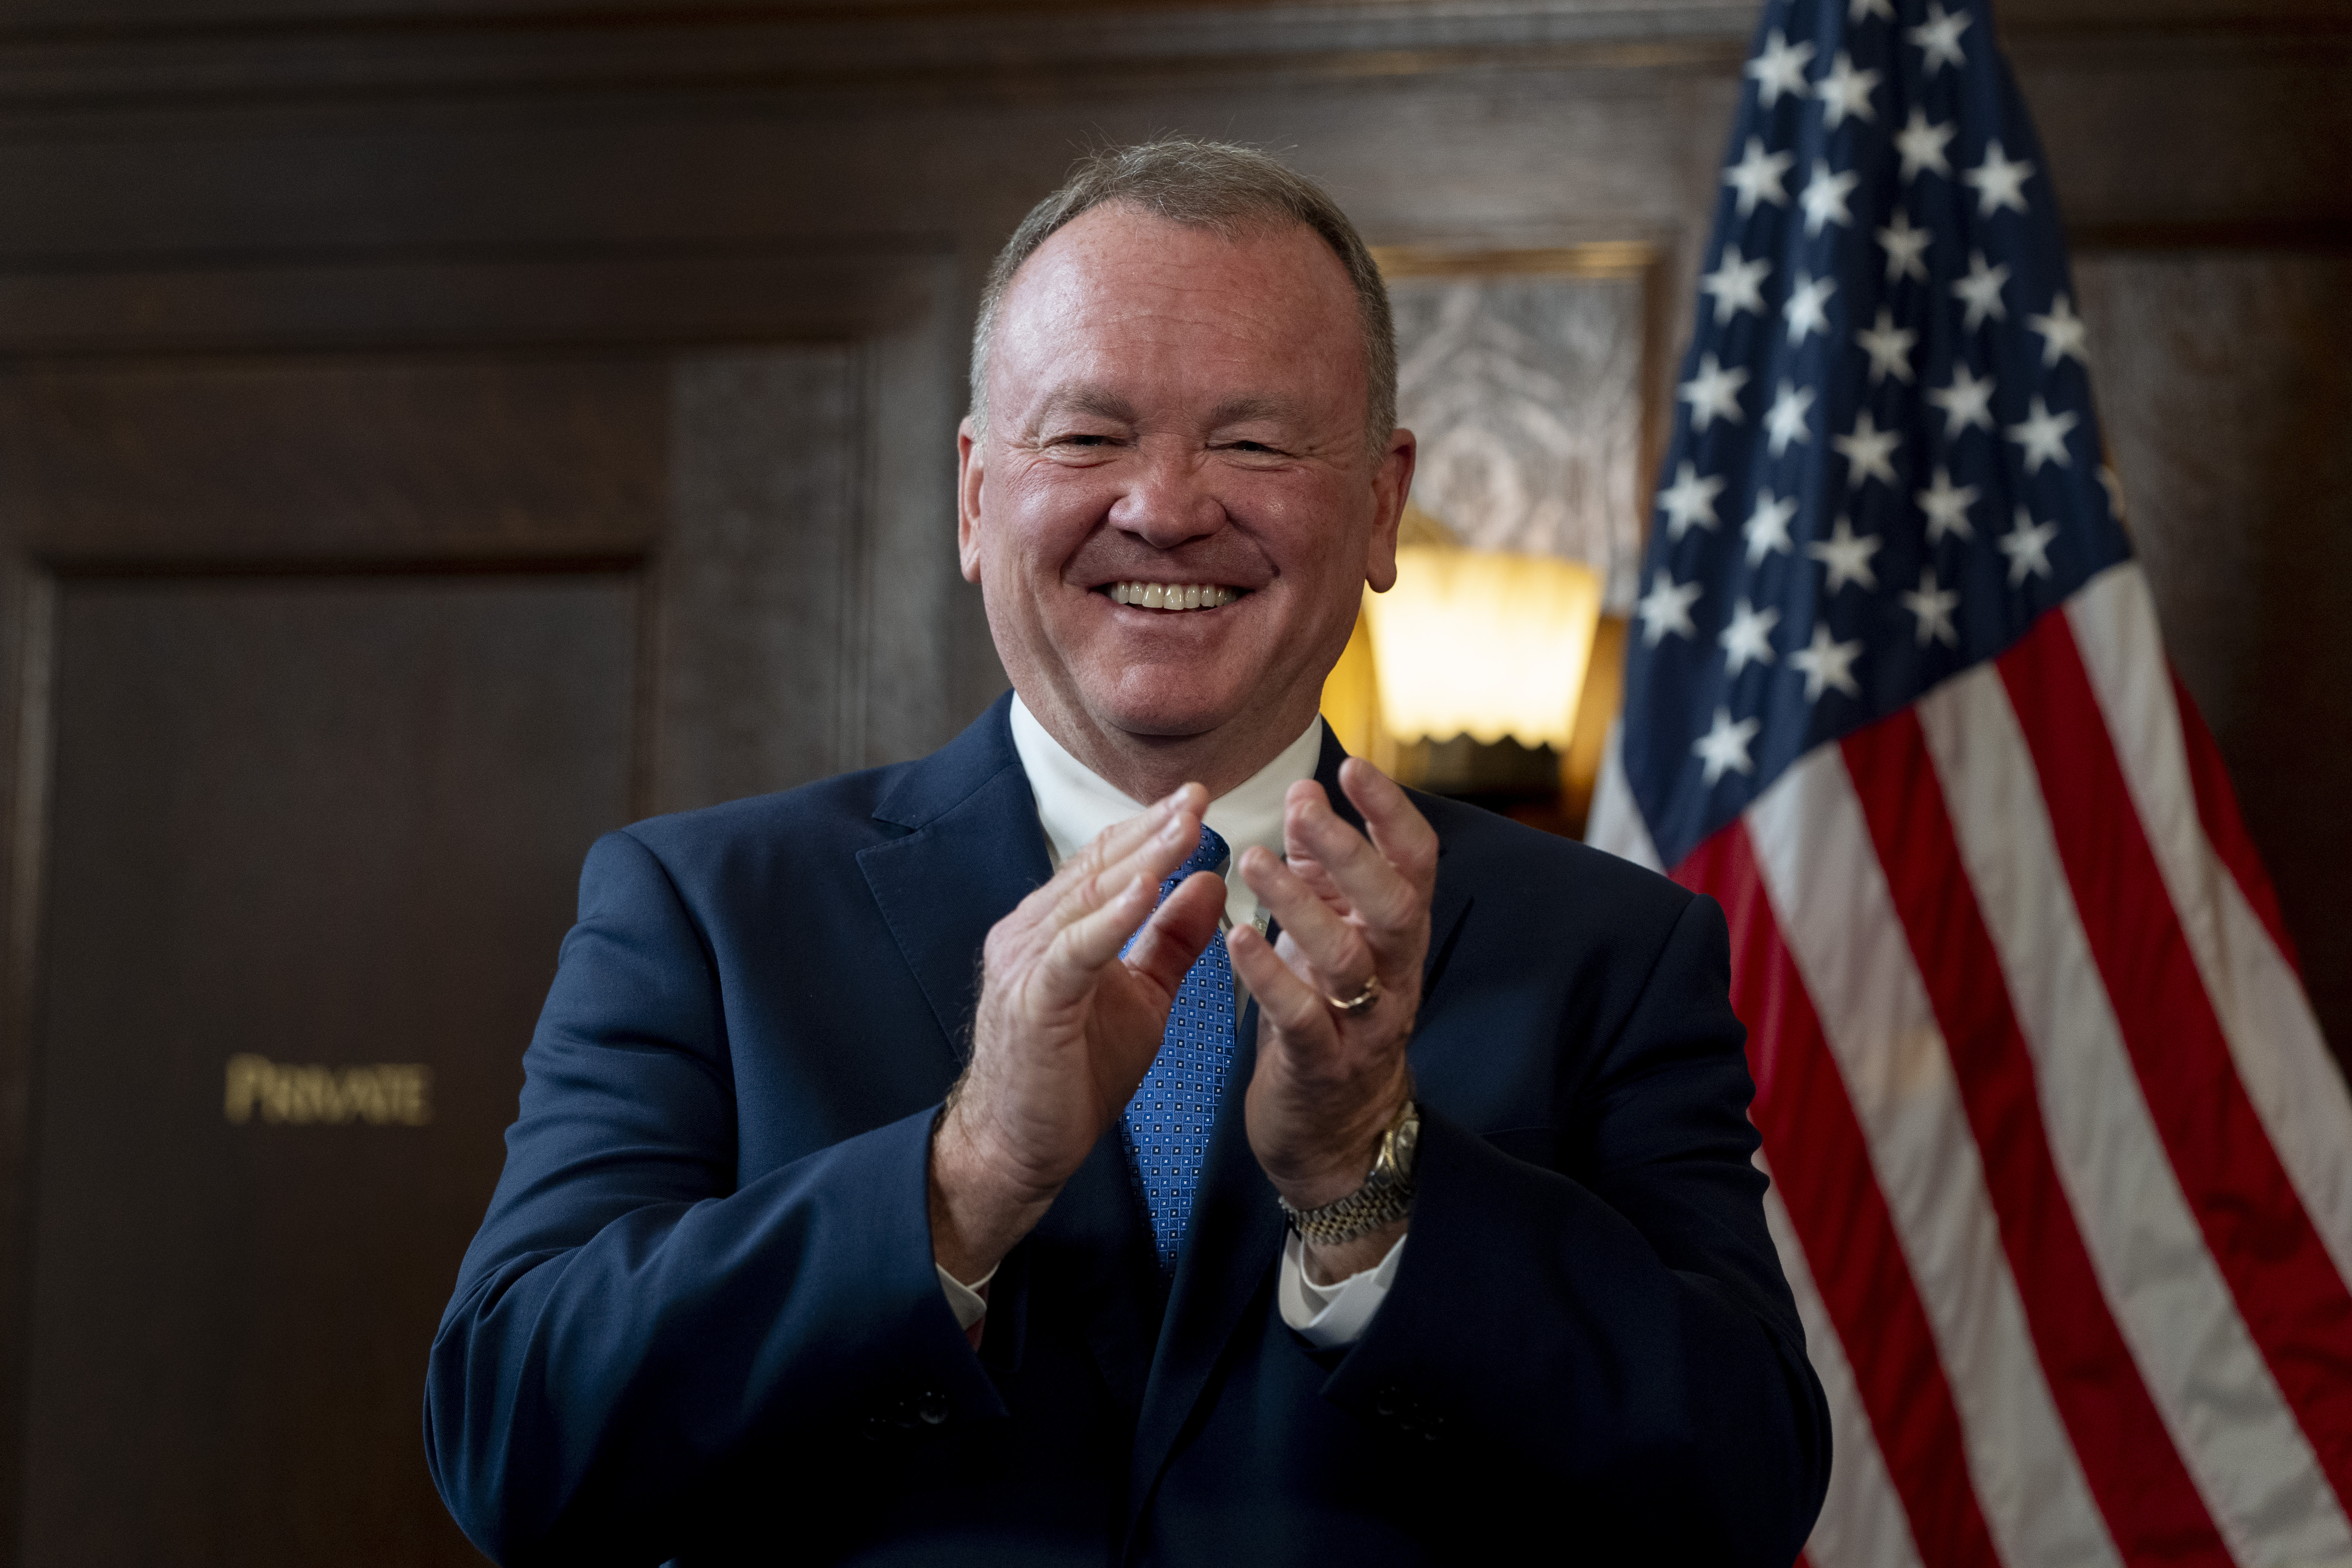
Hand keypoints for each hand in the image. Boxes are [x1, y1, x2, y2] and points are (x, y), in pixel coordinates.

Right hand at [929, 785, 1224, 1283]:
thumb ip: (1171, 940)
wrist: (1020, 1147)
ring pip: (1087, 898)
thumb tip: (1209, 881)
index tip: (1197, 799)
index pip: (1105, 863)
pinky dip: (1110, 917)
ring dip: (1139, 860)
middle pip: (1097, 867)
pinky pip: (1075, 949)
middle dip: (1150, 830)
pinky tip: (1145, 889)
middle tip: (1198, 795)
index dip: (1150, 829)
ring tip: (1184, 828)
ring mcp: (1025, 962)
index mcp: (1054, 928)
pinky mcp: (1032, 999)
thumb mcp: (1142, 997)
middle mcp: (1030, 933)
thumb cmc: (1075, 1075)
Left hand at [1229, 758, 1436, 1282]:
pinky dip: (1270, 976)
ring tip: (1254, 859)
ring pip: (1346, 959)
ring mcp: (1365, 1026)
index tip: (1353, 767)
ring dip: (1299, 905)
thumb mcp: (1334, 936)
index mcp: (1398, 936)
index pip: (1415, 863)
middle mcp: (1395, 975)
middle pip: (1393, 904)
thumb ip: (1324, 872)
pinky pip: (1304, 1019)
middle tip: (1303, 806)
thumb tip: (1309, 792)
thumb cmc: (1329, 1016)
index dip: (1391, 813)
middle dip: (1350, 851)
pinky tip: (1236, 937)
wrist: (1335, 1136)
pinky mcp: (1324, 1068)